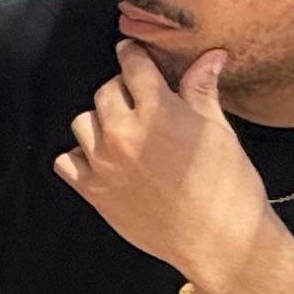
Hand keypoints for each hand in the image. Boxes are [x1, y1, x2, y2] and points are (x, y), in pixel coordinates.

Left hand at [54, 46, 272, 293]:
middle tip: (141, 104)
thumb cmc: (227, 186)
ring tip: (124, 133)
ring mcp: (104, 163)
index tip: (130, 53)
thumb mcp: (218, 130)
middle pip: (106, 91)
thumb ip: (201, 89)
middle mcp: (124, 132)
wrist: (218, 240)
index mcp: (158, 110)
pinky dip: (80, 157)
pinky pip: (66, 161)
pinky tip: (102, 160)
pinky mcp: (93, 191)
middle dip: (122, 92)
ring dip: (100, 122)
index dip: (132, 55)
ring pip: (83, 122)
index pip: (132, 65)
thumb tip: (210, 56)